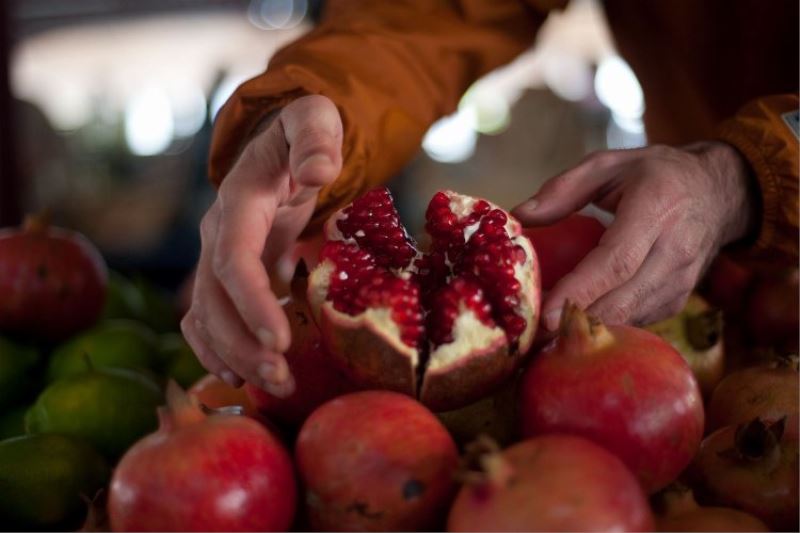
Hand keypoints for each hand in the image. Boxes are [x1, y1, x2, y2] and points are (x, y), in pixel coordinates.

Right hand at [182, 95, 342, 394]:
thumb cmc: (301, 132)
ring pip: (206, 315)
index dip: (252, 302)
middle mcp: (219, 232)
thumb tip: (319, 171)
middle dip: (243, 344)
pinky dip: (216, 348)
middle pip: (215, 299)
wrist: (278, 142)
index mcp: (239, 201)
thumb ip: (316, 138)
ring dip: (233, 356)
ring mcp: (216, 254)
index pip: (234, 259)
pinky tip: (240, 375)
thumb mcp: (314, 119)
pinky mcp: (225, 272)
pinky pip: (205, 316)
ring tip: (274, 387)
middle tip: (282, 380)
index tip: (280, 341)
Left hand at [512, 142, 756, 330]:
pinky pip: (636, 321)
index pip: (616, 261)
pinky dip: (605, 327)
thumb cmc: (655, 175)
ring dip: (587, 330)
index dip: (579, 291)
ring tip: (546, 333)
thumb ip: (562, 189)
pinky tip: (574, 325)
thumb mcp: (608, 165)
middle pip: (623, 300)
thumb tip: (520, 216)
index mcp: (656, 209)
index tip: (545, 314)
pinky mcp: (678, 301)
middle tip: (532, 333)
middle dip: (576, 322)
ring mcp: (682, 281)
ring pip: (629, 318)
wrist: (718, 192)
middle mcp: (675, 251)